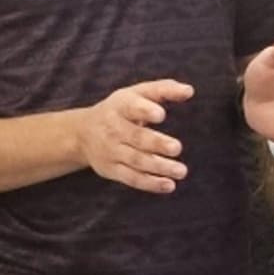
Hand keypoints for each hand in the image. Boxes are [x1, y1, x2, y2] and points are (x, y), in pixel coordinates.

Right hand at [76, 80, 193, 192]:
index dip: (145, 110)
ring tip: (181, 171)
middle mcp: (113, 129)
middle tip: (177, 148)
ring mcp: (111, 151)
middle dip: (156, 143)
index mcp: (120, 106)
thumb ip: (164, 90)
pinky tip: (169, 184)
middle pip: (136, 137)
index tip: (161, 114)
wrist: (83, 133)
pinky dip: (151, 183)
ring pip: (136, 160)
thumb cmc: (121, 110)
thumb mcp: (137, 94)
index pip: (131, 107)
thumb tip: (190, 91)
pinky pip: (132, 178)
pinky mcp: (112, 170)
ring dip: (160, 167)